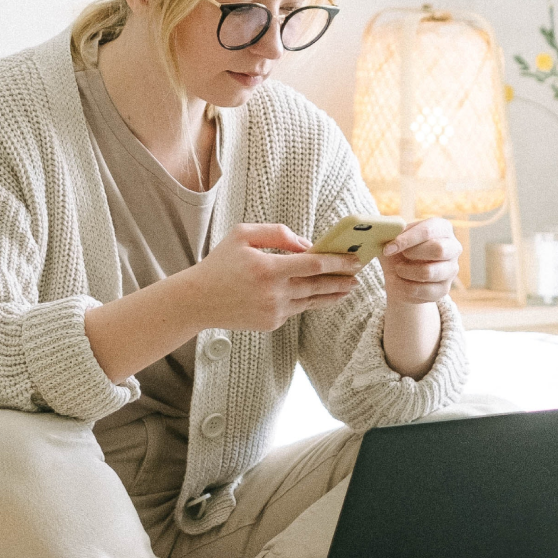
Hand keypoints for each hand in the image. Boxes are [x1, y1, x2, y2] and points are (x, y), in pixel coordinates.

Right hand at [184, 224, 361, 330]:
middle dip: (342, 279)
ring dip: (333, 294)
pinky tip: (322, 296)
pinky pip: (296, 310)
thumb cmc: (220, 263)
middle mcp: (274, 293)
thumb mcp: (243, 235)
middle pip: (319, 285)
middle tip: (360, 274)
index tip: (355, 258)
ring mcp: (273, 311)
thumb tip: (307, 244)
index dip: (338, 261)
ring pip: (312, 301)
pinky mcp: (270, 323)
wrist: (197, 301)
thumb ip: (277, 234)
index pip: (314, 265)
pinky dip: (310, 302)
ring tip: (348, 288)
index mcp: (268, 268)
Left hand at [379, 217, 460, 304]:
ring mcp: (451, 270)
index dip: (406, 239)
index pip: (428, 231)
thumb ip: (390, 231)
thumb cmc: (398, 250)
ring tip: (398, 269)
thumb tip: (386, 228)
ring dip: (406, 271)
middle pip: (438, 249)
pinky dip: (405, 287)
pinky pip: (423, 291)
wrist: (400, 277)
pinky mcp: (444, 289)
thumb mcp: (393, 238)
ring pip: (428, 272)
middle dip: (412, 253)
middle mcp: (453, 247)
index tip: (388, 248)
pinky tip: (400, 282)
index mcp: (442, 228)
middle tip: (399, 256)